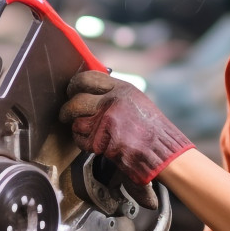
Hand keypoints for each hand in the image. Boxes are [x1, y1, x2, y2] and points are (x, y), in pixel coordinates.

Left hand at [59, 71, 194, 194]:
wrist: (163, 152)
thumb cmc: (152, 130)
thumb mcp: (136, 101)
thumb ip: (114, 94)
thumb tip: (89, 91)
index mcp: (122, 88)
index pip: (88, 78)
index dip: (75, 84)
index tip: (72, 90)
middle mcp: (113, 101)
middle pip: (77, 100)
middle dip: (68, 110)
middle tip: (66, 115)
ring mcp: (107, 120)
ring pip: (77, 122)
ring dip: (79, 129)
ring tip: (90, 133)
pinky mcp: (102, 140)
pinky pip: (81, 140)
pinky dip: (84, 143)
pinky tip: (97, 144)